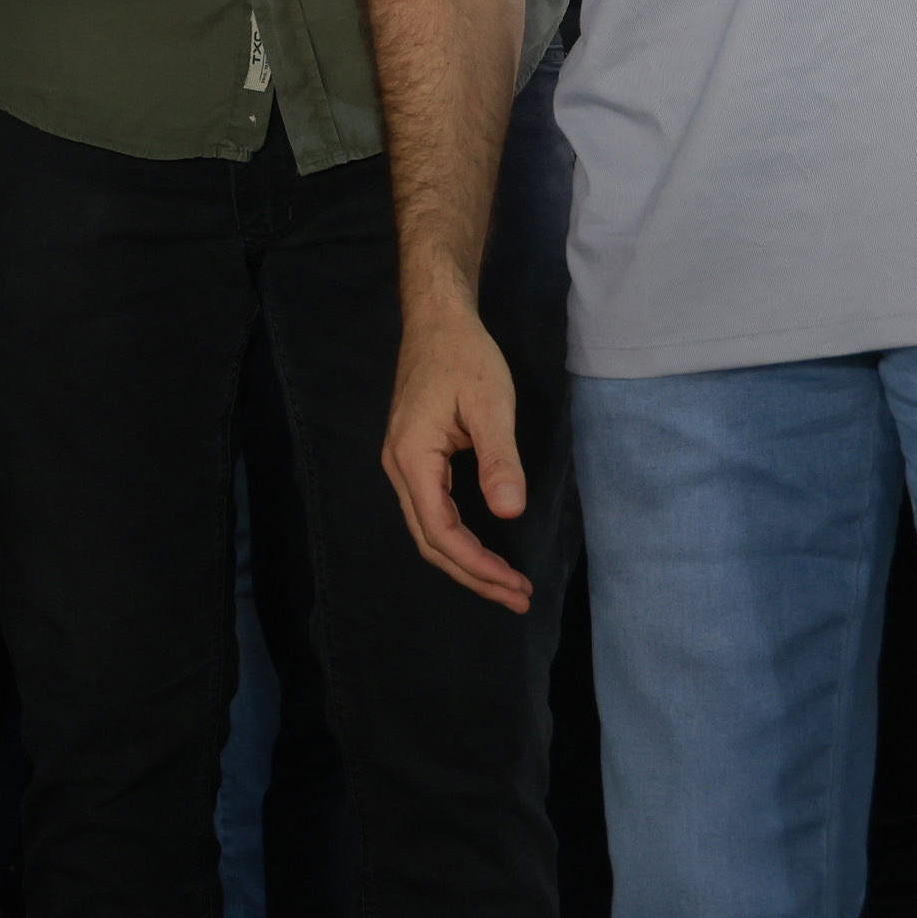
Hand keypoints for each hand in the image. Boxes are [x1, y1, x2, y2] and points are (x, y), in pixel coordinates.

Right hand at [381, 300, 533, 611]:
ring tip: (506, 582)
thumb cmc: (465, 356)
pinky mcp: (413, 457)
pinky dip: (457, 538)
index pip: (440, 530)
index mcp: (413, 456)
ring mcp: (402, 462)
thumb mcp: (491, 404)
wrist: (437, 320)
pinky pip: (430, 511)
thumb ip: (500, 459)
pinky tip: (482, 548)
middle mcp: (398, 466)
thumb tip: (509, 513)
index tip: (515, 583)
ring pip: (427, 529)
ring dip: (465, 561)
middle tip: (518, 597)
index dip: (477, 564)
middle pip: (429, 540)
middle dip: (473, 575)